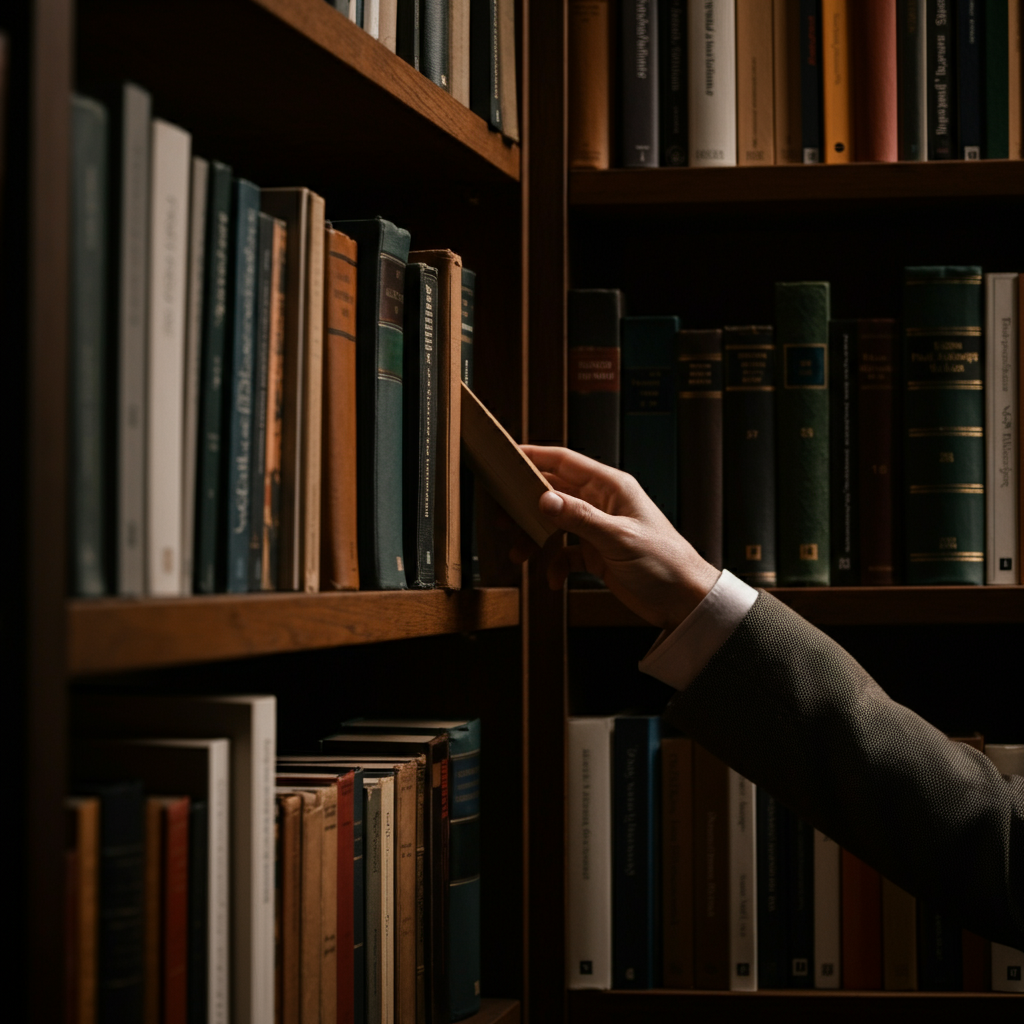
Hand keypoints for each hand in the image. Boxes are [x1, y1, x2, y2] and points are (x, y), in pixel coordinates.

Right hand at [515, 446, 719, 631]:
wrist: (685, 601)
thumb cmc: (664, 562)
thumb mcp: (618, 538)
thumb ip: (579, 517)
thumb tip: (543, 499)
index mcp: (611, 487)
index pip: (565, 461)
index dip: (534, 456)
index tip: (505, 457)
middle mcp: (602, 503)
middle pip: (553, 492)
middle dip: (525, 504)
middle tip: (501, 515)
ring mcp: (598, 528)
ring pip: (555, 524)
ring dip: (535, 538)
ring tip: (519, 554)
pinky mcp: (597, 554)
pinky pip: (565, 553)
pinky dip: (554, 564)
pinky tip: (552, 579)